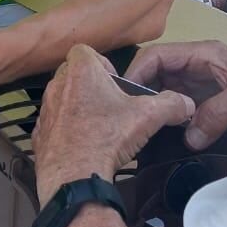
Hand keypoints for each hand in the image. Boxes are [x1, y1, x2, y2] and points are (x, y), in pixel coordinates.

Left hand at [34, 45, 194, 206]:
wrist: (74, 176)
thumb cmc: (106, 138)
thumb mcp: (147, 117)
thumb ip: (170, 105)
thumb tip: (187, 104)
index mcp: (81, 70)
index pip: (86, 50)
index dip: (103, 63)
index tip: (115, 83)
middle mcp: (58, 85)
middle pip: (75, 74)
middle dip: (92, 86)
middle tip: (111, 106)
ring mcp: (46, 109)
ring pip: (64, 98)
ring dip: (79, 107)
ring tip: (99, 127)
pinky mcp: (39, 133)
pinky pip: (54, 123)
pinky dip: (66, 129)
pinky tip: (83, 144)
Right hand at [126, 40, 226, 150]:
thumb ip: (218, 112)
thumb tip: (189, 138)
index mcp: (203, 54)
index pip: (159, 55)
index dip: (138, 70)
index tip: (123, 94)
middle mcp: (198, 66)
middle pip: (157, 73)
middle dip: (141, 90)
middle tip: (127, 115)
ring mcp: (202, 85)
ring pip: (165, 91)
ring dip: (153, 106)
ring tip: (139, 126)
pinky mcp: (207, 103)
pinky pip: (179, 107)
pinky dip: (168, 118)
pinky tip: (161, 134)